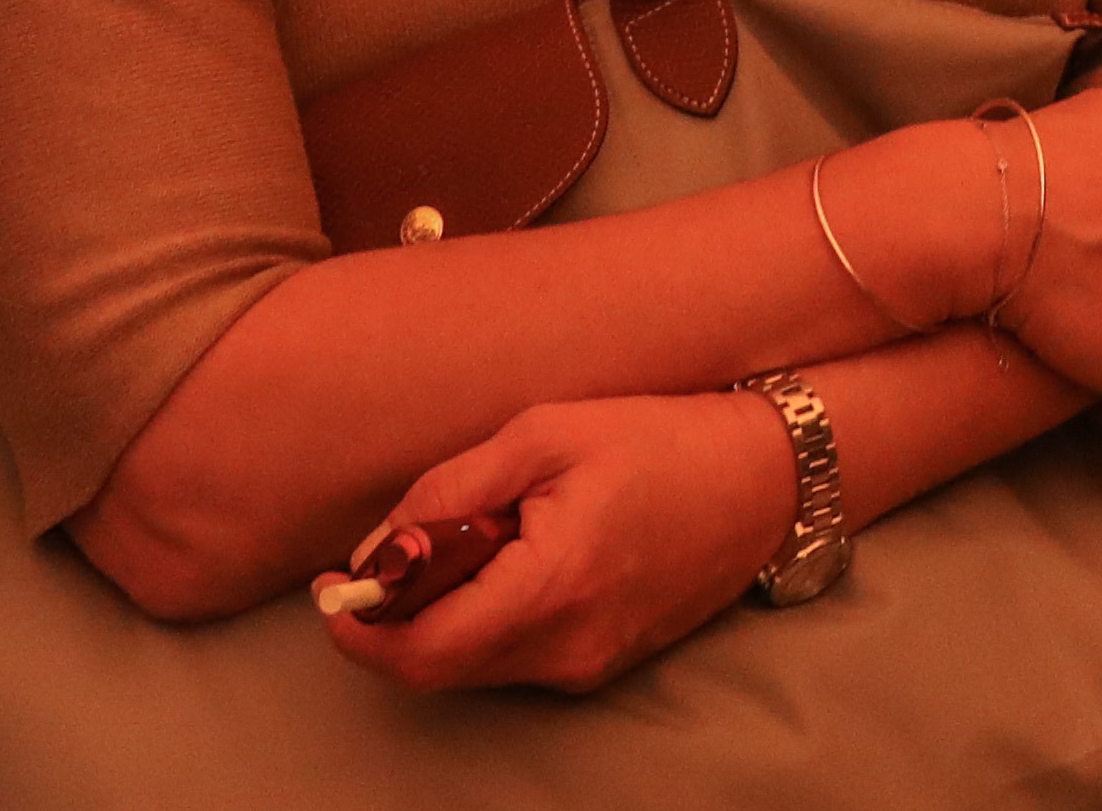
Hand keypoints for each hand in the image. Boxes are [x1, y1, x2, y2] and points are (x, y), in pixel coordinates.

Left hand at [320, 394, 786, 698]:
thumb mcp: (546, 433)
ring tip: (466, 542)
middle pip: (439, 668)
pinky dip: (486, 621)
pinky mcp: (602, 665)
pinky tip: (510, 560)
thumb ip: (452, 491)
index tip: (336, 588)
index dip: (362, 630)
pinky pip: (515, 659)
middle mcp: (567, 647)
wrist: (765, 477)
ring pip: (474, 668)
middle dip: (396, 621)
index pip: (422, 651)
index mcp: (551, 587)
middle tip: (385, 558)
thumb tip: (381, 547)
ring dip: (442, 619)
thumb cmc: (659, 438)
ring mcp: (588, 665)